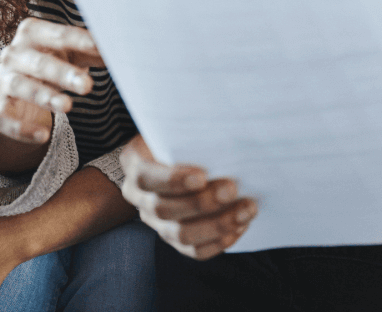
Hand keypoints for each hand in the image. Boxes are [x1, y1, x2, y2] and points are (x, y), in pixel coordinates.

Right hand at [0, 18, 104, 143]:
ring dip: (45, 97)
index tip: (100, 47)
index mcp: (33, 33)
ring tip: (67, 106)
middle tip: (88, 85)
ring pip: (22, 87)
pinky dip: (22, 129)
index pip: (59, 36)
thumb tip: (120, 51)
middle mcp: (14, 54)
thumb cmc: (47, 62)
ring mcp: (3, 80)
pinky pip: (6, 119)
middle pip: (40, 63)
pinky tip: (43, 135)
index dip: (79, 41)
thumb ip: (91, 51)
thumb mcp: (68, 53)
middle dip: (63, 73)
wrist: (6, 85)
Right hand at [120, 135, 254, 259]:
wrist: (175, 157)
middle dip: (202, 203)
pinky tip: (240, 226)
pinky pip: (195, 251)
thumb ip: (188, 136)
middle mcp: (140, 198)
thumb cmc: (180, 139)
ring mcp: (156, 223)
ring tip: (246, 210)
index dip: (173, 180)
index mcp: (135, 166)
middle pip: (164, 209)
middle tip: (232, 189)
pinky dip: (219, 241)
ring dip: (218, 224)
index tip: (202, 176)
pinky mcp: (175, 239)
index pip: (146, 178)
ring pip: (181, 235)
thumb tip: (223, 135)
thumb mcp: (176, 130)